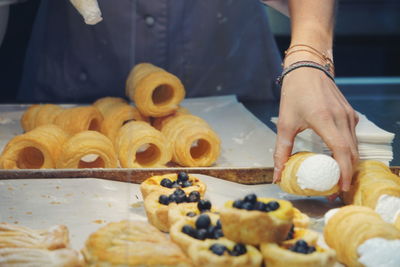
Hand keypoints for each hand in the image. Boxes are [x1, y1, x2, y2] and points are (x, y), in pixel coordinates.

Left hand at [273, 67, 358, 190]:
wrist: (307, 68)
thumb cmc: (295, 93)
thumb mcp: (285, 123)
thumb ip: (281, 151)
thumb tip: (278, 174)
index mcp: (324, 120)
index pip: (342, 151)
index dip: (343, 172)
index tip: (340, 188)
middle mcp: (341, 117)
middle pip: (352, 152)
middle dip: (346, 173)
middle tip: (336, 189)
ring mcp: (348, 114)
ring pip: (355, 145)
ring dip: (349, 163)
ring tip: (337, 177)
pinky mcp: (349, 113)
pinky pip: (353, 136)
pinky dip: (349, 150)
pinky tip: (338, 158)